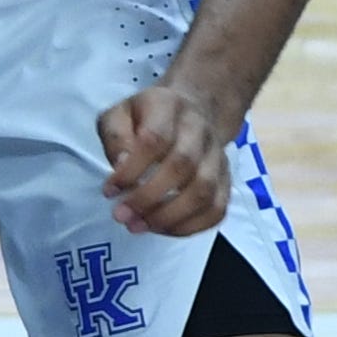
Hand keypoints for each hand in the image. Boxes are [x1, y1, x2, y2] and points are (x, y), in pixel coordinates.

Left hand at [96, 74, 233, 237]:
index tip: (109, 191)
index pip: (154, 139)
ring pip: (204, 191)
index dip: (132, 170)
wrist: (194, 109)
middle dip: (149, 197)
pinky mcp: (226, 179)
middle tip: (122, 216)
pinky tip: (165, 230)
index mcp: (167, 107)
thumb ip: (116, 136)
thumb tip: (121, 165)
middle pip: (183, 166)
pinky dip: (192, 225)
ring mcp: (217, 156)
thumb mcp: (118, 114)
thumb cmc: (146, 117)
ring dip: (170, 216)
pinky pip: (218, 208)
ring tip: (140, 226)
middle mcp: (198, 130)